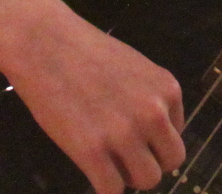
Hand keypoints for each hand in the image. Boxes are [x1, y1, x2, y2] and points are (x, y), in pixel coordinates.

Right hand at [0, 7, 184, 192]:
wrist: (45, 43)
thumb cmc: (84, 52)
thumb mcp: (135, 69)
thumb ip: (149, 99)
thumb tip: (152, 136)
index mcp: (167, 90)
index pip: (177, 134)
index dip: (153, 139)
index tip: (131, 131)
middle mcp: (153, 113)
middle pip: (172, 162)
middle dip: (150, 162)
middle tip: (124, 155)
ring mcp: (124, 134)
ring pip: (147, 181)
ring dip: (128, 177)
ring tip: (108, 162)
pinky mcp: (92, 151)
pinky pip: (112, 190)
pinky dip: (105, 188)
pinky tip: (92, 171)